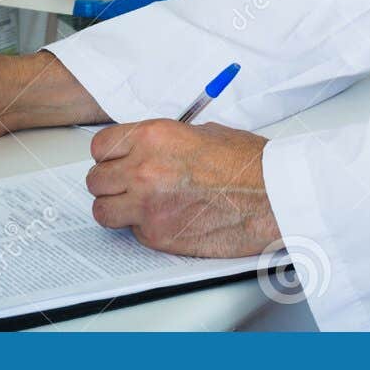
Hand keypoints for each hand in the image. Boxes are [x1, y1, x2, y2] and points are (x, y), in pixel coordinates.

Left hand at [86, 120, 279, 256]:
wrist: (273, 196)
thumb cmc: (248, 164)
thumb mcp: (201, 133)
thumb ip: (164, 142)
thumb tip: (146, 150)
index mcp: (153, 137)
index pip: (101, 147)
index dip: (109, 156)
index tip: (116, 161)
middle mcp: (143, 169)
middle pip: (96, 180)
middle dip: (110, 183)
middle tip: (127, 186)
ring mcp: (148, 205)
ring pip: (103, 211)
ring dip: (117, 209)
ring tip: (137, 207)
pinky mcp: (159, 236)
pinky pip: (132, 232)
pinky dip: (143, 229)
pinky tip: (166, 220)